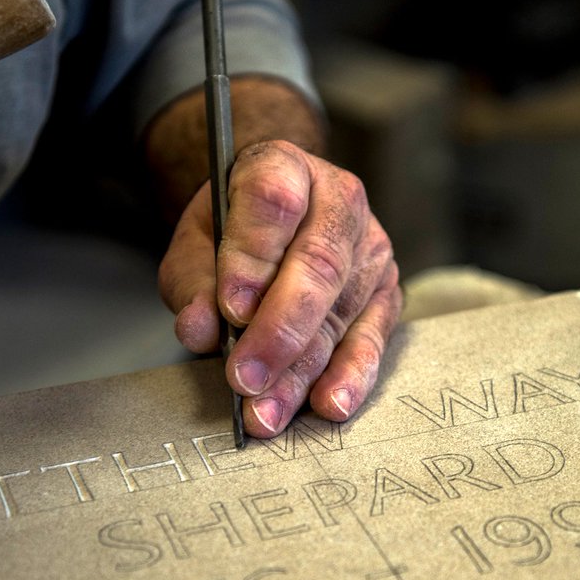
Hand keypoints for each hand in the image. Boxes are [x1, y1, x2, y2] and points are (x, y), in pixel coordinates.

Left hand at [159, 140, 401, 436]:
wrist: (278, 216)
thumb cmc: (233, 230)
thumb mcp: (196, 242)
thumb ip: (193, 281)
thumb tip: (200, 328)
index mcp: (284, 166)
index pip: (273, 200)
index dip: (253, 254)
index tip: (231, 306)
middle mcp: (339, 201)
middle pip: (316, 264)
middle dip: (278, 330)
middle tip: (244, 378)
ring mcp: (370, 247)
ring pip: (338, 311)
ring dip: (301, 370)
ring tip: (266, 413)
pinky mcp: (386, 292)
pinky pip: (371, 338)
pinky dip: (349, 376)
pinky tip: (329, 405)